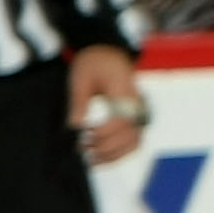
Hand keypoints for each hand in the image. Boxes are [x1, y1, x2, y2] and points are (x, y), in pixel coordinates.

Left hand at [69, 45, 147, 163]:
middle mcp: (137, 103)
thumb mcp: (80, 77)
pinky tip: (101, 157)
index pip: (121, 119)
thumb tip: (74, 126)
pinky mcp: (136, 118)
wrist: (108, 52)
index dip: (103, 132)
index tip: (84, 135)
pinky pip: (133, 142)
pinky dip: (119, 153)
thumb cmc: (93, 62)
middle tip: (82, 149)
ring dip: (114, 155)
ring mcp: (139, 112)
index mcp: (124, 90)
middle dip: (106, 147)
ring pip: (134, 142)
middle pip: (130, 134)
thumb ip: (79, 102)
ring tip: (91, 160)